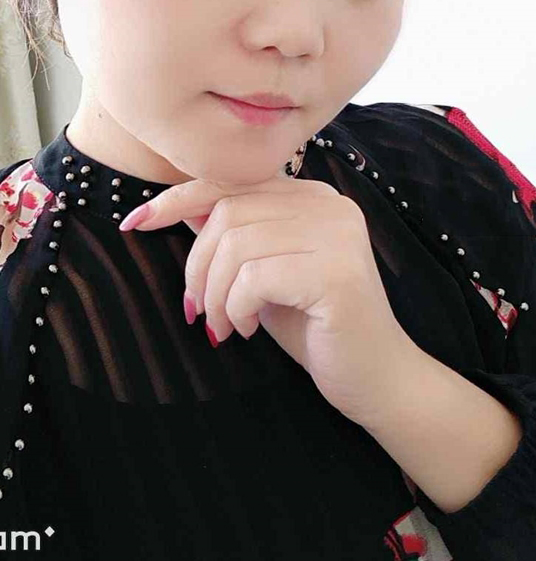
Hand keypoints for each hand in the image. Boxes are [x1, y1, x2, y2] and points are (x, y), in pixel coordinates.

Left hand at [118, 173, 414, 426]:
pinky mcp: (337, 272)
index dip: (177, 199)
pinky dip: (236, 307)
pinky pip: (255, 277)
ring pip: (236, 244)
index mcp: (312, 196)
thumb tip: (181, 207)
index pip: (232, 181)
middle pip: (227, 211)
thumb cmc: (314, 327)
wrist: (376, 379)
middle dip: (196, 265)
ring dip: (215, 294)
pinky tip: (247, 330)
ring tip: (224, 327)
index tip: (134, 224)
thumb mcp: (263, 273)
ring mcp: (337, 234)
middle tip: (197, 310)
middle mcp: (328, 204)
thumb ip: (233, 236)